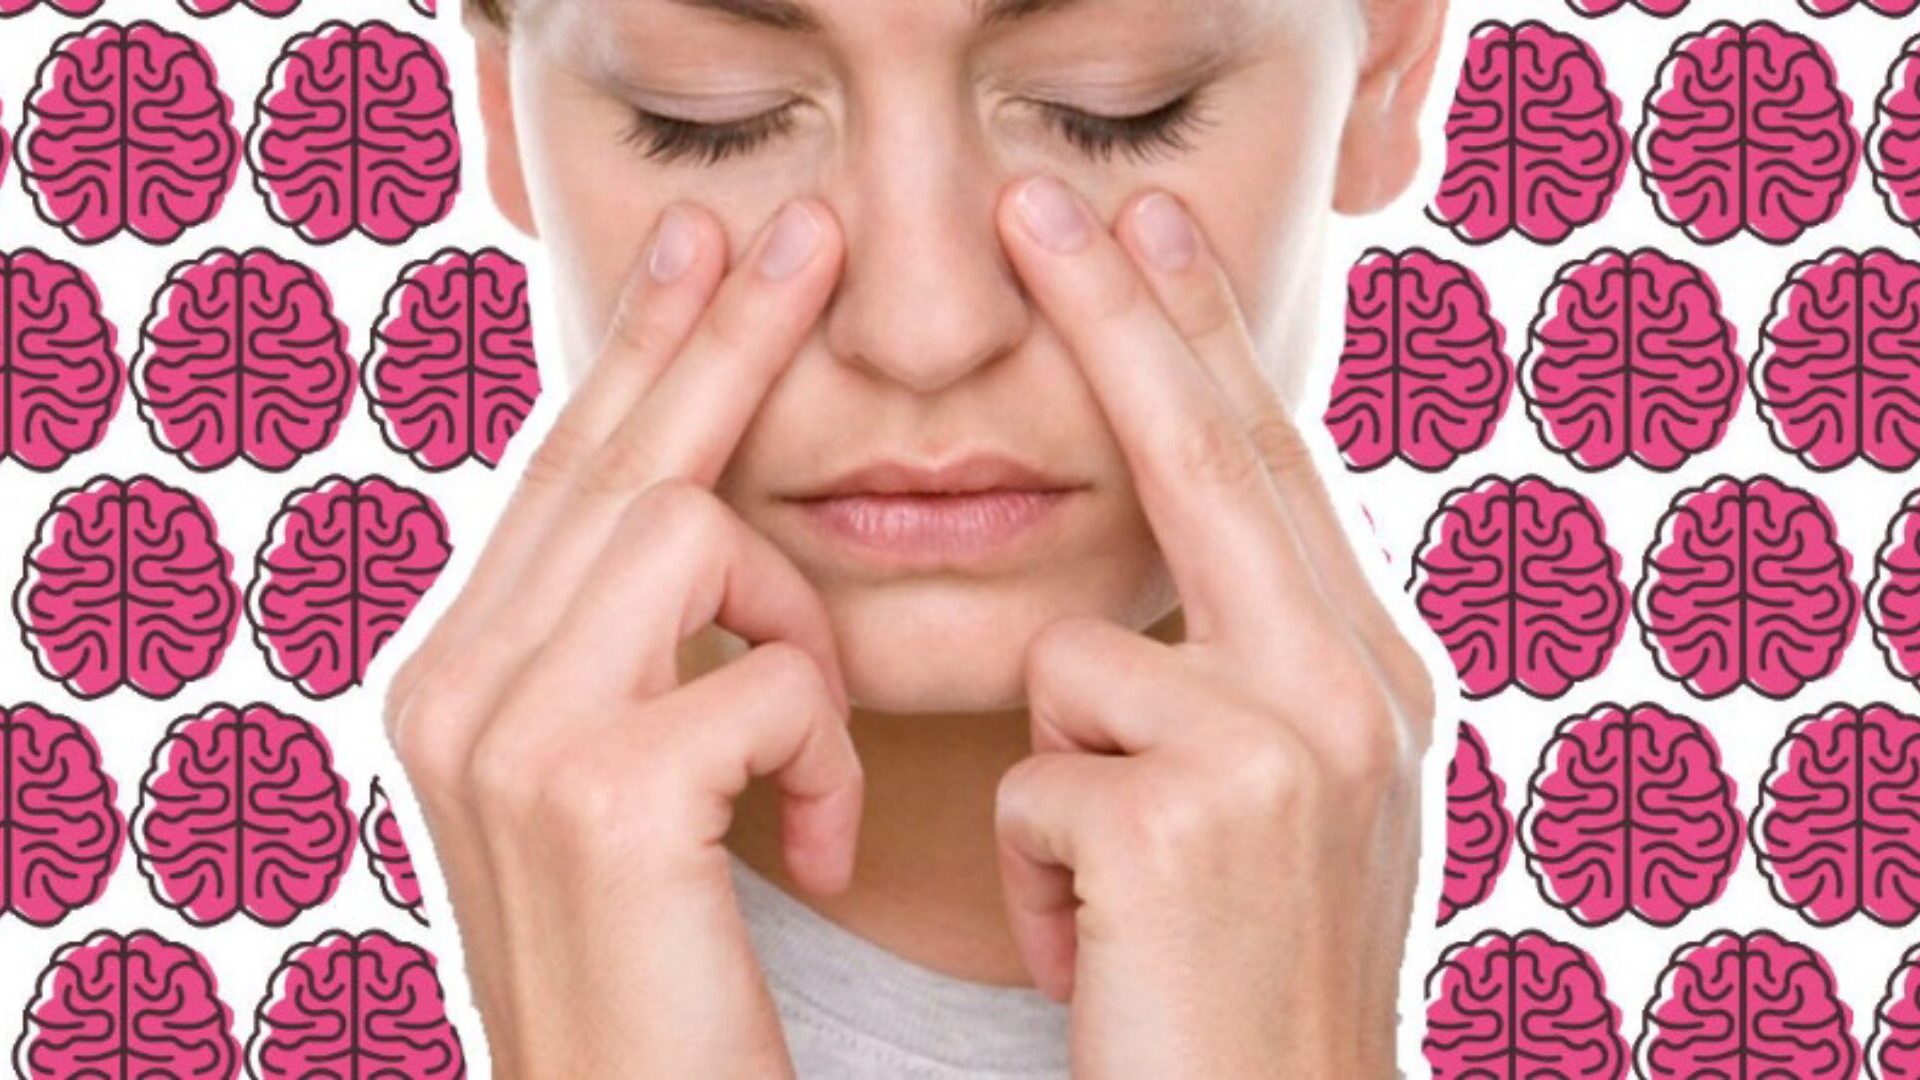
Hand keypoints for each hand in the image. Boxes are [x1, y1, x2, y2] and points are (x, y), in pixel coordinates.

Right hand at [382, 197, 858, 1078]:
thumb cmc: (662, 976)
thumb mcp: (628, 790)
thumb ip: (633, 655)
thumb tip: (699, 523)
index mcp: (457, 677)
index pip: (563, 473)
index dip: (642, 354)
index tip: (707, 252)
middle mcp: (449, 684)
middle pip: (614, 451)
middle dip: (723, 333)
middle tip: (810, 232)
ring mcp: (507, 730)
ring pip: (697, 526)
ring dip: (797, 634)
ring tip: (806, 764)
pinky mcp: (597, 789)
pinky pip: (774, 667)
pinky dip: (826, 751)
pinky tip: (815, 847)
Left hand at [990, 176, 1438, 1078]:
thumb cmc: (1242, 991)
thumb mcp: (1275, 811)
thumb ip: (1234, 677)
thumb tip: (1140, 588)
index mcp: (1366, 678)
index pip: (1264, 474)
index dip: (1200, 345)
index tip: (1148, 236)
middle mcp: (1354, 688)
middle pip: (1209, 460)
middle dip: (1124, 319)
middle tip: (1048, 202)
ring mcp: (1285, 744)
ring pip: (1074, 658)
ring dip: (1056, 788)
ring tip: (1112, 908)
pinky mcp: (1189, 814)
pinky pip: (1032, 774)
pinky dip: (1032, 874)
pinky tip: (1098, 958)